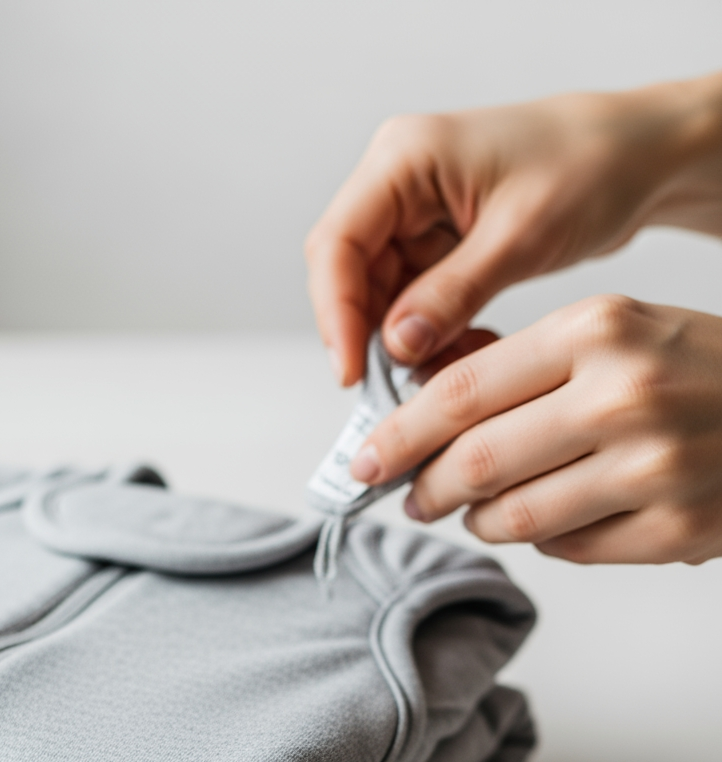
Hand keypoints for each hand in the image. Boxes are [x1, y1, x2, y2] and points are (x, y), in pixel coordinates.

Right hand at [305, 76, 721, 385]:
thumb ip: (451, 294)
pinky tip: (469, 354)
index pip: (337, 245)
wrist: (639, 157)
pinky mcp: (441, 245)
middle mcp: (400, 184)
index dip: (336, 316)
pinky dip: (435, 338)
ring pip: (382, 299)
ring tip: (452, 373)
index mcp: (404, 159)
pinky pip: (416, 304)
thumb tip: (396, 346)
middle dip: (372, 338)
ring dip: (408, 345)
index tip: (353, 374)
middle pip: (351, 277)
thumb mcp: (519, 237)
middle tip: (401, 391)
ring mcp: (418, 217)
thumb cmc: (591, 165)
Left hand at [349, 296, 721, 564]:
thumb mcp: (619, 330)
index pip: (462, 390)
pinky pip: (569, 549)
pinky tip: (547, 520)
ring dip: (478, 521)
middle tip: (408, 496)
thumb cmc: (698, 367)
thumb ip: (526, 364)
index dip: (400, 431)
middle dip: (424, 487)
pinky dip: (541, 541)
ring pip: (515, 517)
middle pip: (476, 461)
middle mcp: (622, 396)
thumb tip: (424, 404)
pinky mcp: (676, 530)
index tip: (368, 454)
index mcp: (598, 329)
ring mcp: (653, 469)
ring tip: (473, 513)